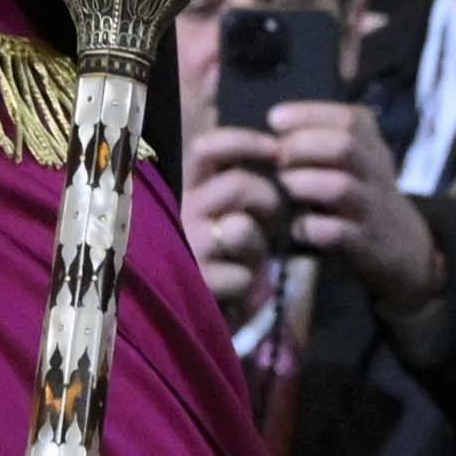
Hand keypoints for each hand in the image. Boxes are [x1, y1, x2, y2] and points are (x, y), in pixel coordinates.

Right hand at [175, 123, 290, 319]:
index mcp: (185, 188)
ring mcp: (185, 248)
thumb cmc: (220, 254)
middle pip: (237, 185)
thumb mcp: (225, 211)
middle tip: (274, 218)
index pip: (207, 147)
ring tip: (254, 259)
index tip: (276, 151)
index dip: (245, 141)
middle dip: (268, 198)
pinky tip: (241, 290)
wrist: (194, 314)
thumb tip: (276, 148)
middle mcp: (179, 212)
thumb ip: (239, 181)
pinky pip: (241, 274)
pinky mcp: (194, 284)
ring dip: (259, 245)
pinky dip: (251, 284)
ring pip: (241, 228)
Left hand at [258, 96, 438, 306]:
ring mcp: (372, 209)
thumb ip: (325, 139)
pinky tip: (298, 227)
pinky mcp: (365, 243)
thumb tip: (276, 123)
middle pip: (345, 146)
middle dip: (303, 145)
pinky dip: (310, 227)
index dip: (308, 114)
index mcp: (373, 146)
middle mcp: (376, 172)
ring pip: (340, 187)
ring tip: (287, 185)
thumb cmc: (364, 194)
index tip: (274, 118)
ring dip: (304, 182)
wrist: (405, 247)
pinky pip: (337, 233)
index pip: (348, 118)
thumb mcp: (359, 160)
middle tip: (280, 156)